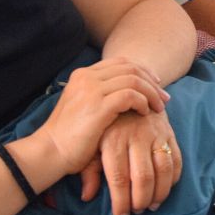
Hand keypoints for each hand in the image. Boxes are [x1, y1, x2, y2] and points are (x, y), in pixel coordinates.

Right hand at [35, 58, 170, 176]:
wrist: (50, 152)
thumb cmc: (68, 136)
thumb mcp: (82, 106)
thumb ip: (100, 94)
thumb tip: (128, 93)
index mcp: (82, 74)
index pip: (121, 62)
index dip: (142, 71)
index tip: (155, 84)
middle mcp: (87, 77)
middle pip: (130, 68)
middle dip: (151, 81)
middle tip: (164, 97)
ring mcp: (92, 89)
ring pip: (134, 80)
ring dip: (151, 93)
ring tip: (159, 108)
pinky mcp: (98, 106)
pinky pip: (130, 95)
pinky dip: (143, 102)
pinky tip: (145, 113)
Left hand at [81, 110, 181, 214]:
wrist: (127, 92)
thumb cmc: (105, 125)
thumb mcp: (91, 144)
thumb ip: (89, 170)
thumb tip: (87, 196)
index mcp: (113, 140)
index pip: (119, 178)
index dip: (121, 202)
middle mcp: (135, 136)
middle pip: (143, 176)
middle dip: (141, 200)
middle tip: (137, 210)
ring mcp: (155, 133)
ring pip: (163, 169)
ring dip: (160, 192)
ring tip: (152, 204)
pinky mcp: (169, 132)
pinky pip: (177, 158)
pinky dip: (174, 178)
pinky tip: (166, 188)